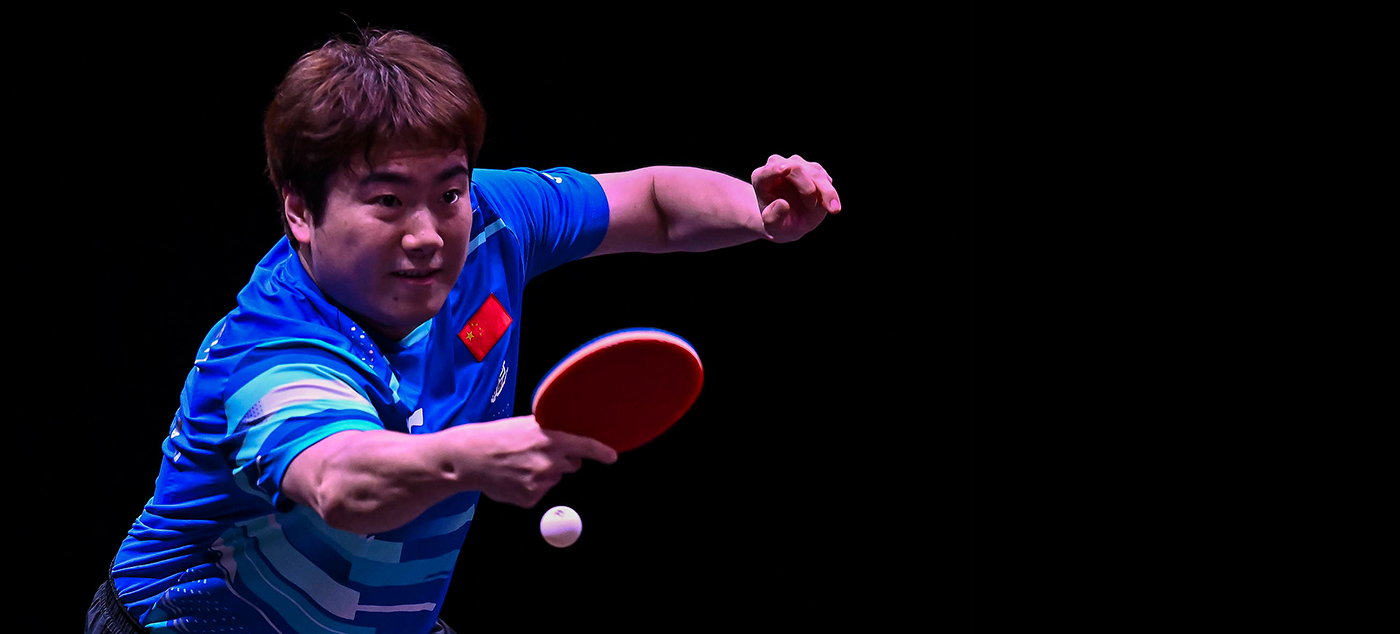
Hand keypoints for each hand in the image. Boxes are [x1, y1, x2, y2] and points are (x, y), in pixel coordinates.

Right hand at [466, 415, 617, 507]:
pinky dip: (530, 487)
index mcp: (550, 440)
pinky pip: (540, 492)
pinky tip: (514, 478)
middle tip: (537, 453)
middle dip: (561, 461)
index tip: (612, 456)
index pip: (585, 446)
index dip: (602, 452)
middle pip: (571, 465)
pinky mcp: (531, 499)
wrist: (469, 458)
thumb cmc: (497, 436)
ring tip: (519, 465)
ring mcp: (540, 483)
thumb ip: (550, 432)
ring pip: (554, 479)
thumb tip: (570, 438)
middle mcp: (549, 462)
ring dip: (544, 474)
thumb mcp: (526, 425)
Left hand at [751, 154, 840, 242]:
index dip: (776, 169)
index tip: (784, 170)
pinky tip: (833, 208)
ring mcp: (798, 166)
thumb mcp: (773, 228)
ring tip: (832, 210)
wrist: (790, 223)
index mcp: (762, 177)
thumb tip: (783, 203)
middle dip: (807, 187)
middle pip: (796, 168)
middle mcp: (779, 166)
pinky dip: (831, 193)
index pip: (769, 170)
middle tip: (812, 208)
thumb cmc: (778, 224)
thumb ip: (773, 218)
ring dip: (824, 191)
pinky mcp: (814, 171)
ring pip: (814, 172)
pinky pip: (825, 179)